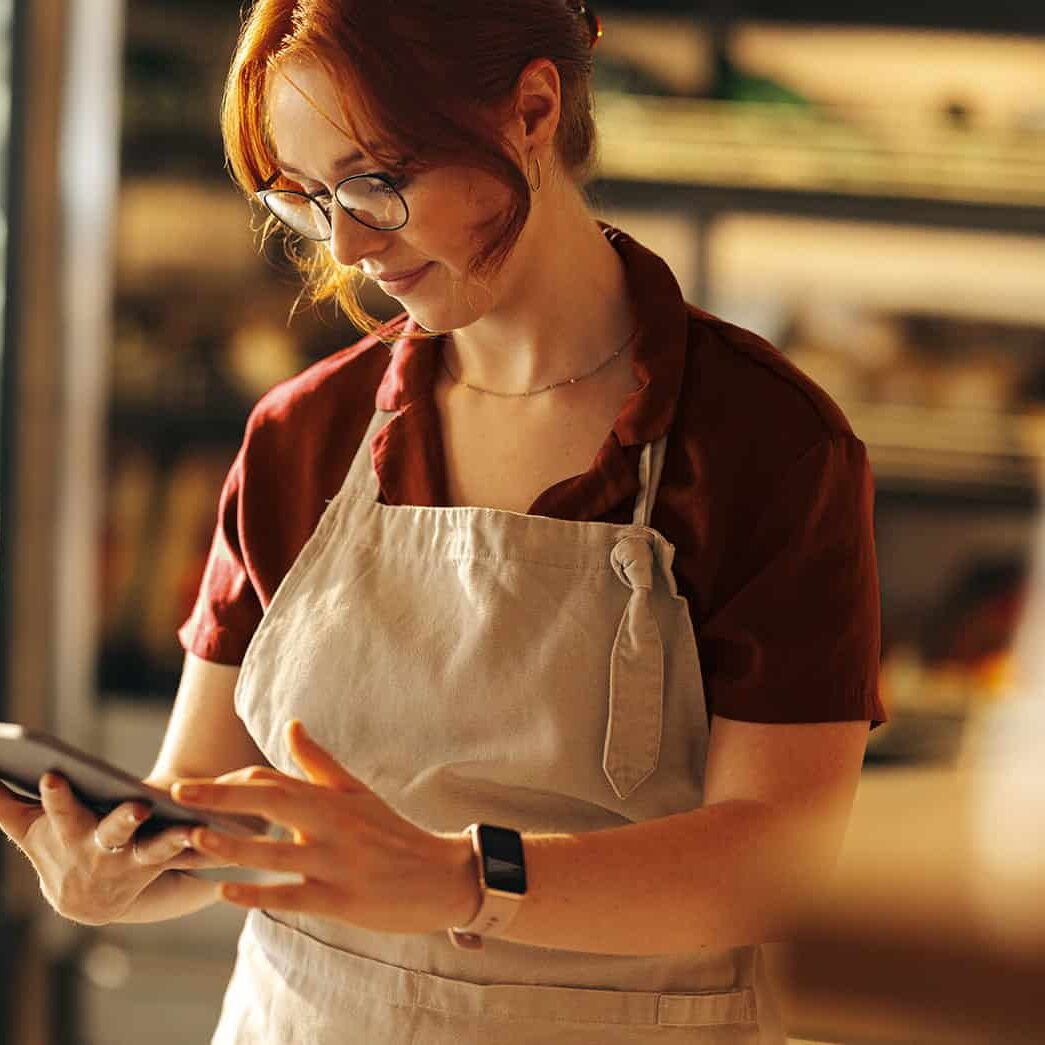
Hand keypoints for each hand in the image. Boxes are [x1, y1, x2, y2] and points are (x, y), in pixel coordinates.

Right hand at [0, 774, 239, 926]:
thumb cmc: (60, 847)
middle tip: (139, 806)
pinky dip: (210, 849)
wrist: (92, 898)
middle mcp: (106, 851)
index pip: (60, 811)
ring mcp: (141, 860)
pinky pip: (195, 856)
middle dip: (123, 820)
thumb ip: (3, 804)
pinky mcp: (176, 864)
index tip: (54, 775)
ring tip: (196, 829)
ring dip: (176, 841)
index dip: (57, 797)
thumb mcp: (31, 828)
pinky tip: (232, 834)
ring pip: (159, 850)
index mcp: (71, 834)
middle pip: (113, 832)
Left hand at [171, 719, 478, 934]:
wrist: (439, 876)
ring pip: (274, 853)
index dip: (231, 782)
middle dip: (221, 796)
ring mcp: (336, 862)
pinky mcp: (341, 900)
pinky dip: (256, 894)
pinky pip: (291, 896)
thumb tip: (291, 727)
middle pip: (271, 802)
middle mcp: (332, 825)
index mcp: (331, 798)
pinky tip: (224, 891)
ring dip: (230, 846)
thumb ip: (319, 764)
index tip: (194, 787)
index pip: (275, 780)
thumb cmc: (392, 833)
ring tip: (192, 838)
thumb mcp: (357, 793)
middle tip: (178, 792)